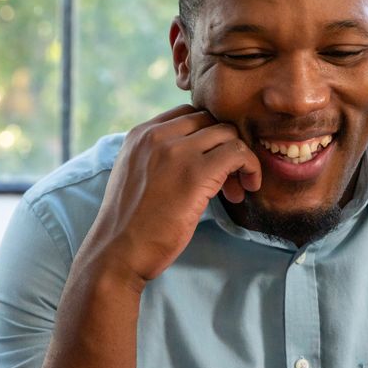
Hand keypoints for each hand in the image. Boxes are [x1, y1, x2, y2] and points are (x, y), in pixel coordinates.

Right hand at [83, 105, 261, 284]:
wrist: (118, 252)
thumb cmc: (129, 225)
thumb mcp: (137, 176)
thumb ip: (158, 158)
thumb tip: (194, 158)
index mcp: (140, 134)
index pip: (189, 116)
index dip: (209, 138)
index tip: (213, 165)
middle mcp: (156, 136)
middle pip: (211, 121)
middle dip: (225, 146)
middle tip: (230, 182)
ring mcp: (176, 152)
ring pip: (228, 134)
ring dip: (240, 159)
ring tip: (236, 191)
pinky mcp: (196, 173)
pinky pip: (237, 153)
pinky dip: (250, 167)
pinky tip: (247, 189)